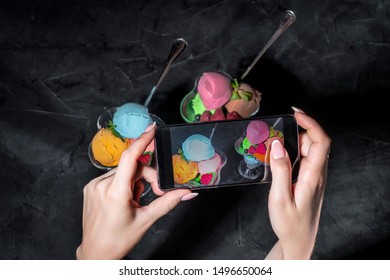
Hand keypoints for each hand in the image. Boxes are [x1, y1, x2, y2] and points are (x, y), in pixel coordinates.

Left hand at [76, 123, 193, 259]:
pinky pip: (113, 176)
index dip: (142, 141)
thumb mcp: (146, 220)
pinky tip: (124, 199)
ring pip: (123, 171)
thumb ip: (168, 202)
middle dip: (146, 176)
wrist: (95, 252)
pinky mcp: (90, 187)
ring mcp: (94, 186)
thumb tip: (187, 192)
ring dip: (134, 181)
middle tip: (153, 192)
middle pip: (132, 167)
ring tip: (133, 201)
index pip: (130, 158)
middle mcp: (101, 185)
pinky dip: (123, 183)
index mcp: (115, 193)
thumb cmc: (118, 239)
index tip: (151, 130)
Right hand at [265, 108, 330, 258]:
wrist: (299, 240)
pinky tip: (278, 156)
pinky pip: (304, 159)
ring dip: (294, 141)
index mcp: (313, 176)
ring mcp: (314, 177)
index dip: (311, 124)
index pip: (321, 141)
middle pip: (314, 142)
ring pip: (309, 150)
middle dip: (298, 130)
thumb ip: (280, 170)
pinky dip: (292, 151)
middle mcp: (317, 173)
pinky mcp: (308, 180)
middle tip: (276, 129)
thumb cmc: (290, 223)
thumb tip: (277, 145)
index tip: (295, 114)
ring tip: (273, 142)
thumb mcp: (280, 197)